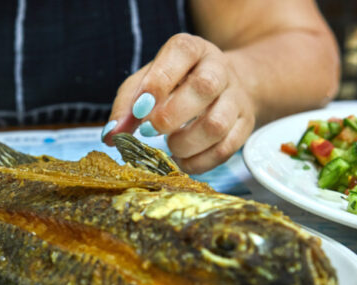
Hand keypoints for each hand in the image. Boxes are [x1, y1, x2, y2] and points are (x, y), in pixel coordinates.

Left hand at [102, 33, 254, 173]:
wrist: (225, 86)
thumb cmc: (177, 84)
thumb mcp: (148, 82)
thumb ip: (127, 104)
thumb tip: (111, 135)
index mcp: (192, 50)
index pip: (181, 54)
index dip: (159, 81)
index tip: (140, 109)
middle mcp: (219, 69)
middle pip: (204, 88)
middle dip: (171, 115)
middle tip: (150, 131)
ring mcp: (236, 98)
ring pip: (216, 124)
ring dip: (185, 143)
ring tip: (171, 146)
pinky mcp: (245, 125)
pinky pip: (226, 149)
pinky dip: (199, 162)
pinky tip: (183, 160)